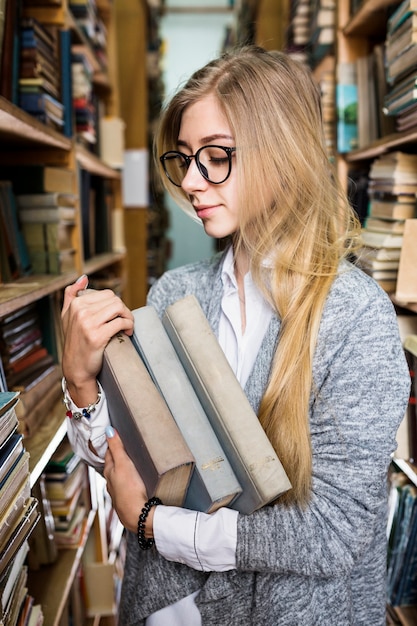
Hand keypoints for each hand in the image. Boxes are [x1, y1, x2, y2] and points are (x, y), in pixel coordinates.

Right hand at [61, 276, 133, 404]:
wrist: (76, 369)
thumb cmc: (74, 342)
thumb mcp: (66, 317)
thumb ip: (71, 294)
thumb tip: (83, 278)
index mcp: (75, 304)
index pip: (107, 294)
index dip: (117, 304)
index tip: (118, 316)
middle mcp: (80, 311)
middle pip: (115, 300)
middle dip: (124, 310)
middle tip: (126, 321)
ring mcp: (88, 324)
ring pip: (119, 308)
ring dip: (128, 317)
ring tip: (128, 326)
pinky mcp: (97, 336)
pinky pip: (120, 323)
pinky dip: (128, 326)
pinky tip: (127, 333)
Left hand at [104, 427, 152, 533]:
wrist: (137, 516)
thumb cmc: (130, 490)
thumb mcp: (123, 464)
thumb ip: (117, 447)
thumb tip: (108, 430)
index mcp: (109, 472)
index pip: (109, 453)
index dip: (112, 444)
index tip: (114, 435)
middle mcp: (111, 482)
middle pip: (112, 465)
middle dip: (116, 456)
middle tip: (121, 446)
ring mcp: (118, 492)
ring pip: (117, 476)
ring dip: (121, 469)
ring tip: (127, 462)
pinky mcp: (126, 499)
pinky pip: (125, 486)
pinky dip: (126, 480)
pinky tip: (133, 481)